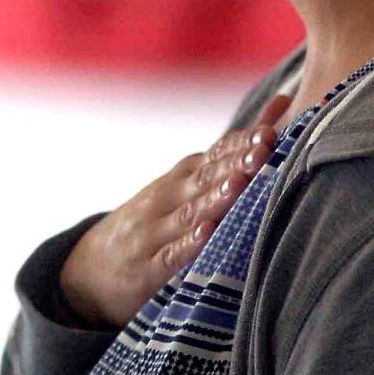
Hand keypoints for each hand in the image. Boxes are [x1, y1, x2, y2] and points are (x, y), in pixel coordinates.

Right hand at [59, 91, 292, 329]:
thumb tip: (282, 105)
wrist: (91, 267)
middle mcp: (168, 198)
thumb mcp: (183, 186)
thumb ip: (229, 156)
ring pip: (189, 213)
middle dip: (236, 163)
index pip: (213, 154)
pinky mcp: (148, 269)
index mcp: (181, 178)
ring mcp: (155, 232)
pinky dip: (188, 245)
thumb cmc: (154, 220)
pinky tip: (206, 234)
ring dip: (215, 198)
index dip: (241, 144)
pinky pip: (170, 255)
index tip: (271, 131)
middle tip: (264, 149)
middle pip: (205, 178)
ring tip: (239, 184)